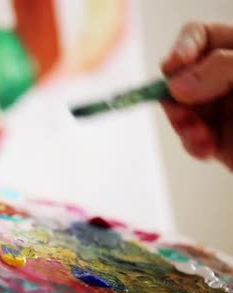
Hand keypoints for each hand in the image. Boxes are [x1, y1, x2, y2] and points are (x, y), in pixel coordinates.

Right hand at [161, 22, 232, 170]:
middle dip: (175, 94)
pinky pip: (191, 137)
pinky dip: (192, 144)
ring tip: (198, 136)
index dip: (183, 48)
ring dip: (182, 123)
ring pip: (180, 108)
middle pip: (182, 75)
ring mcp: (224, 109)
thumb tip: (177, 85)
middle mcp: (229, 79)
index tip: (172, 67)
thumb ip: (222, 69)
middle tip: (181, 110)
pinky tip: (205, 149)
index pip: (201, 37)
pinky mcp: (221, 139)